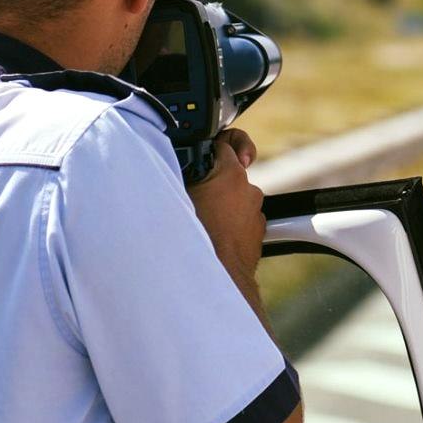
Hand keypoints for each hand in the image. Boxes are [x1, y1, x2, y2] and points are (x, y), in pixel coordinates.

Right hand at [188, 129, 265, 299]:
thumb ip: (175, 176)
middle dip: (211, 180)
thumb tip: (166, 165)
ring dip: (219, 204)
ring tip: (198, 220)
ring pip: (233, 198)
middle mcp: (248, 189)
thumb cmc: (195, 241)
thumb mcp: (175, 198)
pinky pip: (239, 219)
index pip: (224, 143)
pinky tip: (210, 234)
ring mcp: (255, 211)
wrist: (216, 279)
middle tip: (192, 194)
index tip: (202, 152)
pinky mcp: (257, 231)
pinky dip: (228, 223)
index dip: (209, 146)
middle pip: (228, 172)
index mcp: (230, 174)